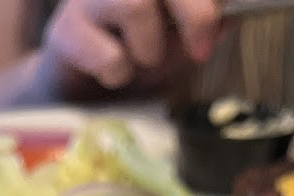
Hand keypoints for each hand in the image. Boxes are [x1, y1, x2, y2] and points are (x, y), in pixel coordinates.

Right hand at [41, 0, 220, 94]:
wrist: (77, 89)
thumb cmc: (133, 54)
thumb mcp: (179, 39)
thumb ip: (204, 26)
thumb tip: (228, 18)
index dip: (205, 5)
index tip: (218, 25)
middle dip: (195, 13)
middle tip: (200, 49)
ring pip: (134, 6)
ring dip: (150, 48)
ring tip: (142, 60)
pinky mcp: (64, 30)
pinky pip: (108, 54)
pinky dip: (120, 73)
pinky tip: (111, 72)